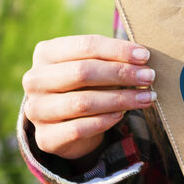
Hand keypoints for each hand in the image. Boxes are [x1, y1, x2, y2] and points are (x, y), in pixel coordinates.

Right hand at [23, 35, 156, 159]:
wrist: (65, 123)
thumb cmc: (85, 85)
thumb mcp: (94, 65)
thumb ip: (111, 58)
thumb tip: (143, 58)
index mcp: (46, 53)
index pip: (85, 45)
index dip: (118, 50)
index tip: (145, 56)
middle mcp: (35, 80)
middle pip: (82, 72)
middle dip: (121, 73)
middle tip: (149, 77)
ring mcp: (36, 110)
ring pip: (82, 102)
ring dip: (120, 99)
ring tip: (146, 97)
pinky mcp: (45, 138)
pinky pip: (79, 129)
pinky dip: (105, 121)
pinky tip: (122, 115)